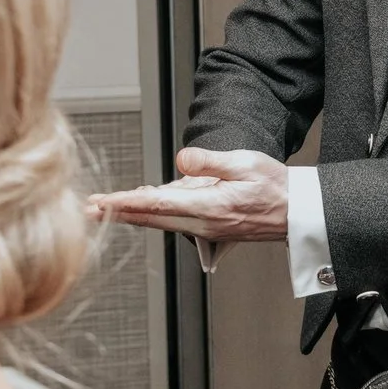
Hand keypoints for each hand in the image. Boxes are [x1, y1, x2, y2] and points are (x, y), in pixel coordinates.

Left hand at [87, 147, 287, 240]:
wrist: (297, 212)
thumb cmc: (276, 187)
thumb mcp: (246, 163)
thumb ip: (211, 162)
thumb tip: (181, 160)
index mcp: (209, 207)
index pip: (157, 205)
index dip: (125, 204)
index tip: (102, 203)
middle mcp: (203, 223)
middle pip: (150, 218)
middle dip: (117, 213)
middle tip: (90, 209)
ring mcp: (206, 229)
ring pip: (159, 222)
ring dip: (131, 215)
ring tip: (107, 207)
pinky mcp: (210, 228)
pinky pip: (173, 221)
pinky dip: (152, 214)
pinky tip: (144, 204)